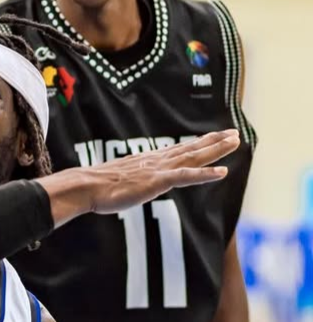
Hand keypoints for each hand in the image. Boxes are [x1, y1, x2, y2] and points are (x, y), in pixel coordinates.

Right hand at [45, 130, 239, 224]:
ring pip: (194, 157)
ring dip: (216, 150)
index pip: (177, 150)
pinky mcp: (158, 181)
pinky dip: (205, 174)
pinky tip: (222, 173)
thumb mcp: (115, 180)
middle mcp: (156, 161)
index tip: (212, 137)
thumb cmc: (95, 187)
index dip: (197, 143)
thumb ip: (125, 179)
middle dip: (214, 141)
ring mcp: (158, 169)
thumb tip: (121, 185)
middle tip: (235, 134)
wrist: (85, 186)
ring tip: (236, 142)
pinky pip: (187, 176)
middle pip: (191, 148)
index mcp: (147, 161)